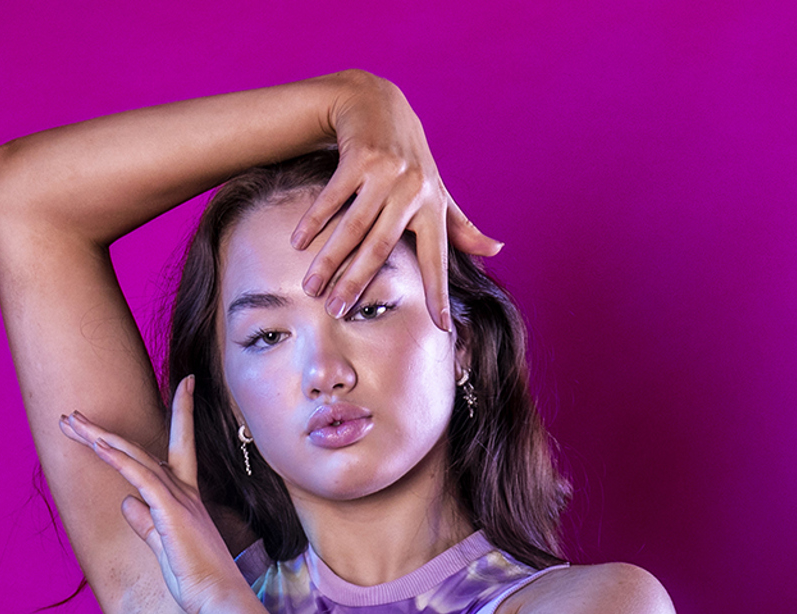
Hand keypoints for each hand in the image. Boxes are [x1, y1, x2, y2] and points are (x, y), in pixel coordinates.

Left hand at [58, 377, 248, 613]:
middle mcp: (184, 490)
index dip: (182, 413)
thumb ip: (145, 523)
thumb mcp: (163, 547)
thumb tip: (127, 503)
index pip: (181, 445)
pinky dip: (118, 458)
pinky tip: (97, 445)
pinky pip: (140, 477)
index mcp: (186, 497)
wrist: (217, 598)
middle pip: (141, 449)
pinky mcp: (170, 511)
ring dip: (99, 437)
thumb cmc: (196, 579)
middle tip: (72, 417)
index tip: (185, 383)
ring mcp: (179, 498)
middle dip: (104, 431)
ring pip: (135, 456)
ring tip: (70, 423)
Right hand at [294, 72, 504, 331]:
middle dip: (357, 282)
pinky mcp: (359, 157)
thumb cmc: (409, 157)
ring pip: (353, 226)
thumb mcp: (437, 190)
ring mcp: (386, 173)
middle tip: (336, 312)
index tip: (440, 326)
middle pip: (381, 247)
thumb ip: (461, 226)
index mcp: (433, 206)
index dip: (439, 293)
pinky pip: (333, 198)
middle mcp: (413, 190)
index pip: (437, 258)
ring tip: (311, 288)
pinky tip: (299, 243)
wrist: (377, 103)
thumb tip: (497, 250)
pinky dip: (314, 220)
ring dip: (329, 259)